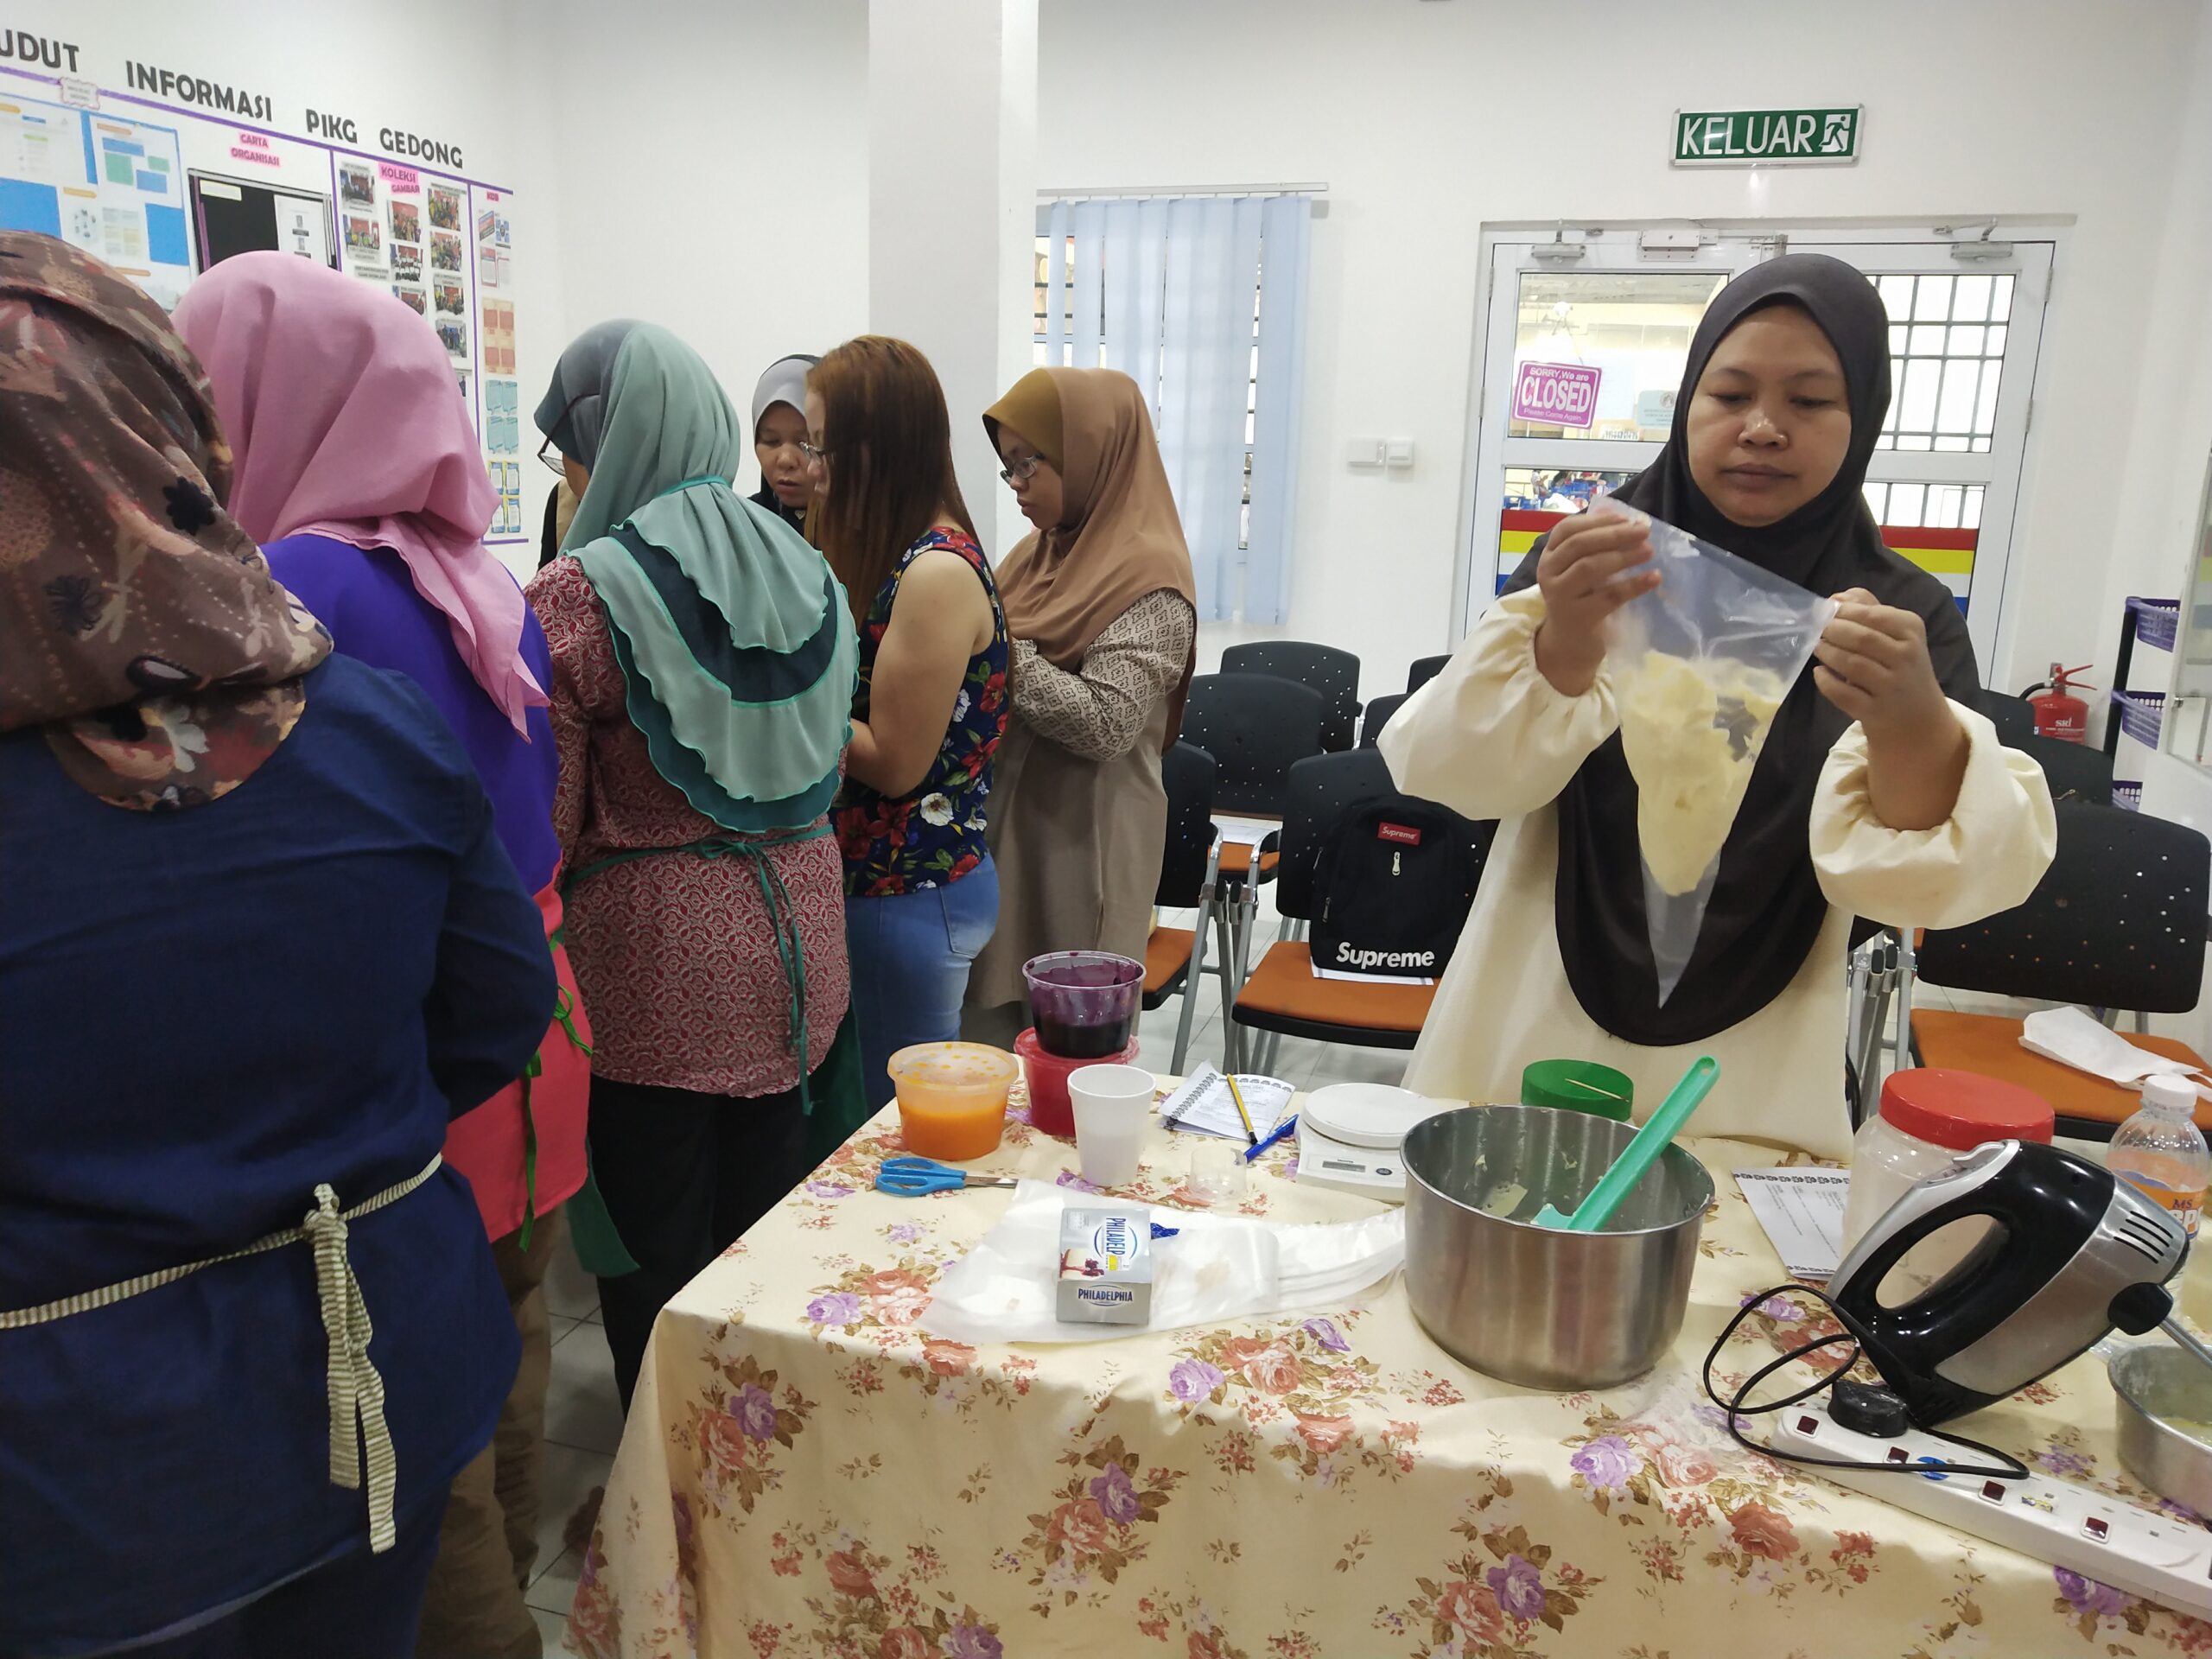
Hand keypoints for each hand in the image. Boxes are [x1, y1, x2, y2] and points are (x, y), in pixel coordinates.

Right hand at [1531, 511, 1659, 696]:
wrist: (1568, 642)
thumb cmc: (1580, 597)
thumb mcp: (1579, 569)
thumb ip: (1595, 545)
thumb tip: (1625, 518)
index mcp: (1549, 556)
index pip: (1567, 529)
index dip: (1597, 521)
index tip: (1626, 518)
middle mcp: (1548, 573)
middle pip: (1579, 545)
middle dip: (1614, 534)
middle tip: (1643, 531)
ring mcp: (1560, 596)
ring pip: (1590, 567)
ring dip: (1623, 556)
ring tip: (1649, 551)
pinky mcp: (1579, 617)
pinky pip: (1609, 596)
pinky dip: (1634, 585)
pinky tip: (1653, 578)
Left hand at [1812, 589, 1952, 740]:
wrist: (1918, 716)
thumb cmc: (1901, 666)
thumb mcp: (1896, 633)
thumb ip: (1868, 609)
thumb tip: (1836, 598)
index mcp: (1912, 631)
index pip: (1874, 615)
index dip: (1845, 612)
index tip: (1827, 611)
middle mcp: (1906, 657)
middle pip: (1861, 638)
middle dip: (1833, 631)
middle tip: (1817, 629)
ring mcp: (1891, 687)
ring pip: (1852, 664)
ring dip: (1827, 652)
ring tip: (1817, 646)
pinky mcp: (1874, 711)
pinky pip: (1843, 693)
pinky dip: (1826, 681)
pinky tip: (1819, 672)